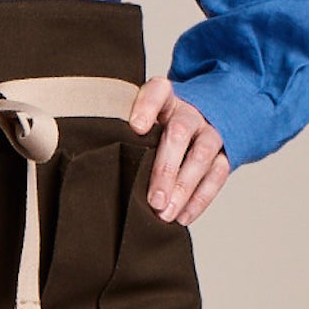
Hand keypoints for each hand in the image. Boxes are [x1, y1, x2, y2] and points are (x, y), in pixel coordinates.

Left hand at [128, 76, 229, 225]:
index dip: (147, 107)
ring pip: (202, 156)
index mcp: (164, 98)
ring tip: (165, 214)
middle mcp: (189, 112)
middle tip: (154, 199)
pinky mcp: (223, 153)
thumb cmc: (155, 128)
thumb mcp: (137, 118)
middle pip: (180, 132)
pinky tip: (183, 216)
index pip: (157, 91)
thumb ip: (118, 130)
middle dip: (166, 168)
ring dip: (184, 188)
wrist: (196, 122)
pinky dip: (201, 198)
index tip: (135, 128)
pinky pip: (217, 174)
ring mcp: (208, 132)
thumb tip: (84, 152)